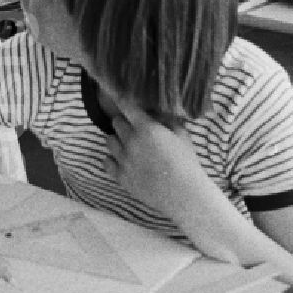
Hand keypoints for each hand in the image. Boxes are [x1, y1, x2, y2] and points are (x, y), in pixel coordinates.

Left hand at [104, 101, 203, 219]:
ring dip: (118, 140)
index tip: (120, 97)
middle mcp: (131, 141)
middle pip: (116, 122)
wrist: (184, 195)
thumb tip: (154, 112)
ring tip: (129, 146)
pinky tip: (123, 161)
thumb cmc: (186, 163)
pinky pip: (106, 161)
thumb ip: (166, 120)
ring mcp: (123, 160)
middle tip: (134, 128)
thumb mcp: (181, 134)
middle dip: (124, 122)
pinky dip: (112, 159)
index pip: (125, 106)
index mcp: (146, 128)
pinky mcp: (120, 177)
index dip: (122, 100)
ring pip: (109, 140)